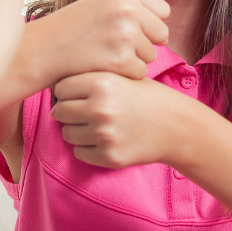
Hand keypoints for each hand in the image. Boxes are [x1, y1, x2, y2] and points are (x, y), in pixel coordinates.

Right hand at [38, 0, 169, 83]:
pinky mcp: (121, 60)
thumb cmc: (73, 28)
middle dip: (144, 42)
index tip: (124, 27)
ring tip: (103, 52)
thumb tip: (166, 28)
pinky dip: (125, 74)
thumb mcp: (103, 2)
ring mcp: (125, 34)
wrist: (44, 49)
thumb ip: (133, 6)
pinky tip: (103, 65)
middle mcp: (127, 8)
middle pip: (161, 33)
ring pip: (151, 55)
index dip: (147, 23)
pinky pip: (140, 72)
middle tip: (113, 43)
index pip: (162, 10)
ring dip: (132, 59)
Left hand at [51, 71, 194, 168]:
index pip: (61, 87)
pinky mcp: (109, 156)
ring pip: (67, 133)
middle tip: (83, 111)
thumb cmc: (147, 97)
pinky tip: (103, 139)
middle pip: (59, 111)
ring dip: (76, 130)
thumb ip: (91, 77)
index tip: (75, 94)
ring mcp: (104, 134)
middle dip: (68, 111)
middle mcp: (100, 108)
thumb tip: (54, 86)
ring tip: (94, 125)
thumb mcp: (122, 76)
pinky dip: (87, 148)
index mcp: (102, 82)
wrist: (177, 126)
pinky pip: (79, 152)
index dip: (66, 91)